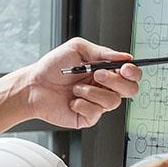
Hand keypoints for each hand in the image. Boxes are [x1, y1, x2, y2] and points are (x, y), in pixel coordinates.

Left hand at [26, 38, 141, 128]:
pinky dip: (82, 104)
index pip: (131, 74)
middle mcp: (104, 88)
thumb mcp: (78, 49)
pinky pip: (96, 112)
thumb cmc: (52, 67)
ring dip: (92, 92)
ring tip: (76, 88)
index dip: (133, 72)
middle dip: (115, 81)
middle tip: (96, 75)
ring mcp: (98, 103)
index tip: (124, 68)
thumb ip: (102, 52)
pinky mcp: (89, 117)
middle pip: (130, 90)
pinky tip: (72, 100)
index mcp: (105, 70)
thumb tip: (124, 56)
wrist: (34, 86)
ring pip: (113, 101)